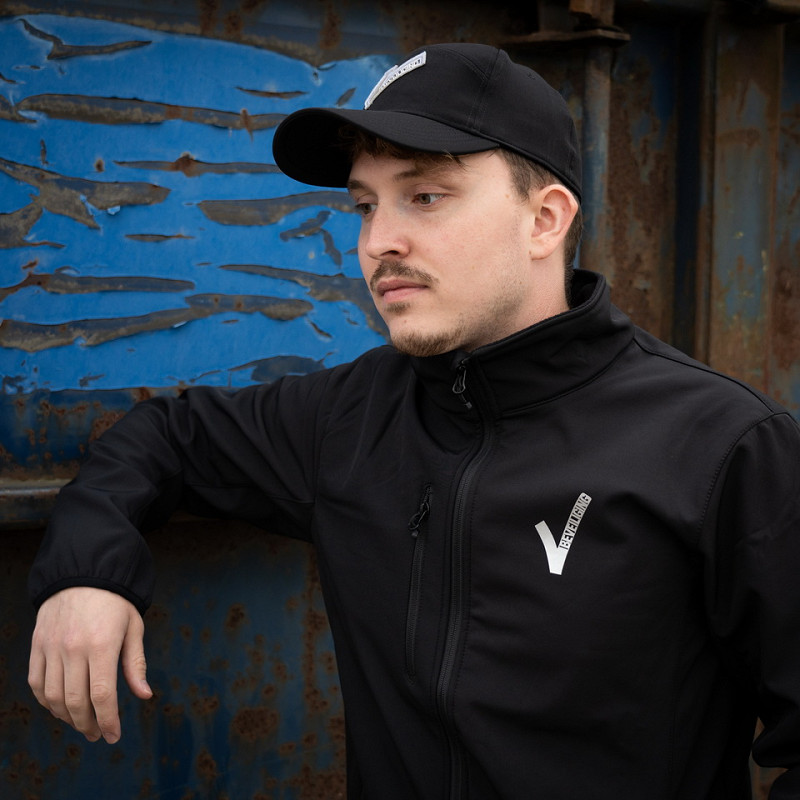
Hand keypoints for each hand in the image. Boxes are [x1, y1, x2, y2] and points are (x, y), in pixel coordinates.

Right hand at [28, 586, 152, 742]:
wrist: (84, 572)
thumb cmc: (115, 601)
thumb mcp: (133, 627)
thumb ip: (135, 663)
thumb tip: (144, 695)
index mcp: (102, 644)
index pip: (102, 695)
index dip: (108, 720)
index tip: (114, 735)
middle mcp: (73, 648)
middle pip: (75, 701)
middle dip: (88, 725)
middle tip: (99, 734)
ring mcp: (52, 647)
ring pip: (53, 697)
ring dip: (67, 717)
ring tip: (83, 723)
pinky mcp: (38, 645)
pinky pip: (37, 683)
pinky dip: (46, 702)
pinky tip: (60, 708)